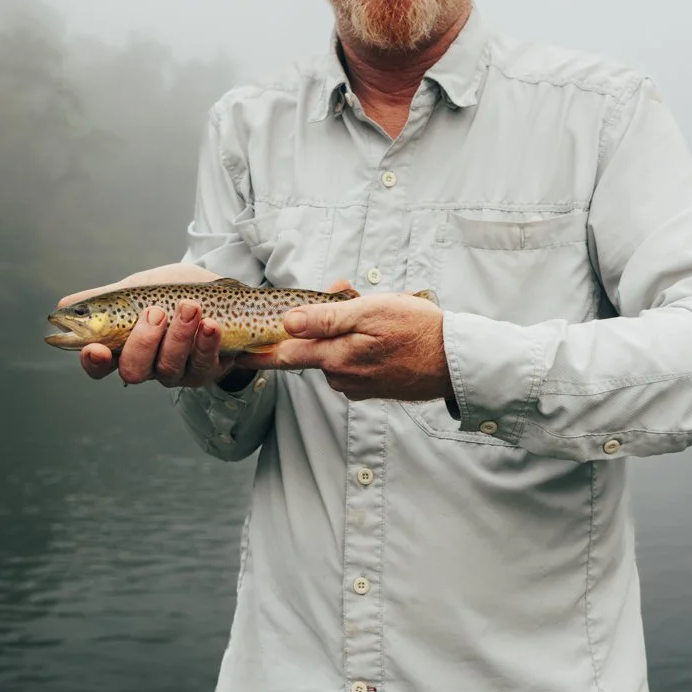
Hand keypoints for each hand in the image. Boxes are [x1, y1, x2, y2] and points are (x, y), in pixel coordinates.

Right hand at [59, 263, 238, 389]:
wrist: (216, 289)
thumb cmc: (169, 292)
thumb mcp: (136, 289)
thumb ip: (103, 299)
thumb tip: (61, 306)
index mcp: (122, 348)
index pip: (99, 366)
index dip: (94, 362)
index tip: (96, 349)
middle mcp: (147, 366)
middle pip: (133, 371)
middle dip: (143, 342)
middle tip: (156, 312)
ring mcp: (176, 371)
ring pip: (169, 369)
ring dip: (178, 337)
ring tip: (189, 307)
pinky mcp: (207, 370)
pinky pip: (204, 365)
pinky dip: (206, 343)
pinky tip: (211, 324)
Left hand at [237, 291, 450, 401]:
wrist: (457, 361)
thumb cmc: (418, 329)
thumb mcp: (370, 311)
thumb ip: (326, 318)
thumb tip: (288, 321)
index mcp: (335, 358)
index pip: (283, 355)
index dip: (258, 351)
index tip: (234, 352)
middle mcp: (341, 377)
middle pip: (309, 352)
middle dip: (313, 330)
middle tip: (338, 303)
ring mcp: (358, 386)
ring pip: (333, 357)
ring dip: (341, 337)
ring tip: (373, 316)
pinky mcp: (373, 388)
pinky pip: (352, 365)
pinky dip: (357, 347)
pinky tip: (381, 335)